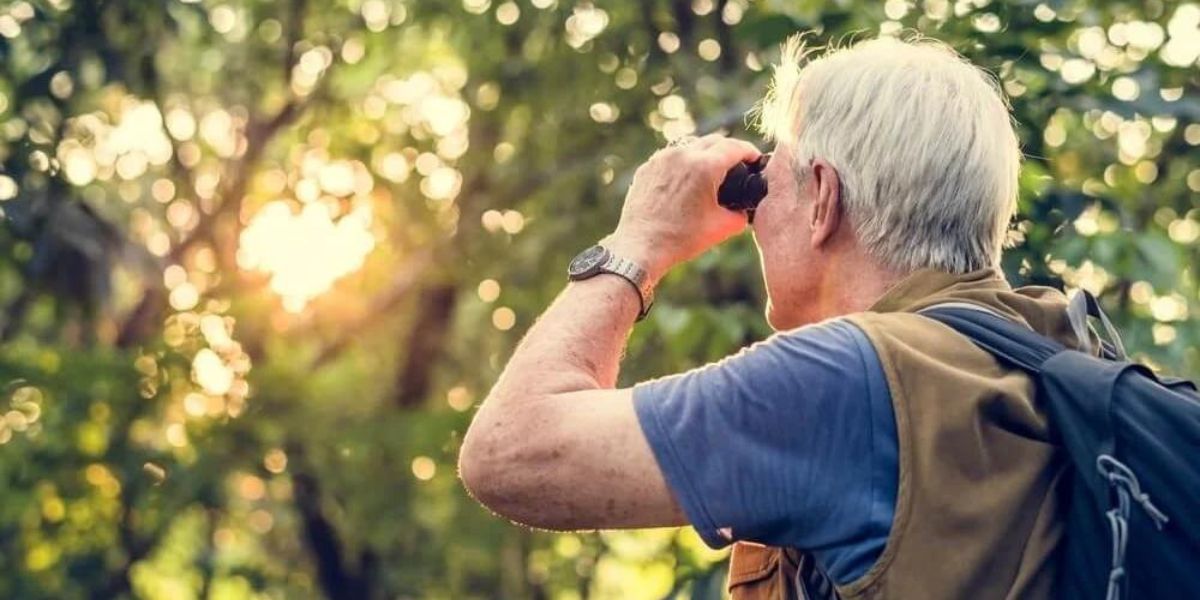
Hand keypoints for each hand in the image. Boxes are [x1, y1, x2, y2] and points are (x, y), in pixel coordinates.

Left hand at [605, 134, 761, 282]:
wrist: (641, 247)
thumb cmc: (681, 239)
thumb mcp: (721, 228)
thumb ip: (741, 215)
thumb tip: (742, 210)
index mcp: (704, 167)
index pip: (734, 147)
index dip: (749, 151)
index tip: (754, 158)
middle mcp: (682, 155)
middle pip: (714, 140)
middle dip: (728, 149)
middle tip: (736, 163)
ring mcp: (661, 159)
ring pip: (690, 145)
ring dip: (704, 153)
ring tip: (710, 170)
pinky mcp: (647, 168)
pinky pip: (671, 157)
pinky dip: (683, 163)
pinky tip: (686, 180)